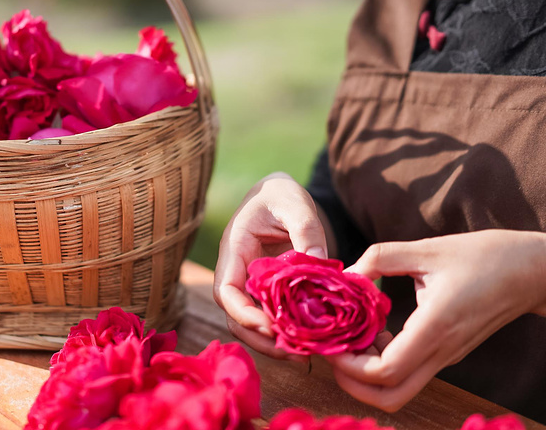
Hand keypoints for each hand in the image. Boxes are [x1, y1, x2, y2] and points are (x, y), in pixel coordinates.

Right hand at [213, 172, 331, 359]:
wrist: (278, 193)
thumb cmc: (281, 195)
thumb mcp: (296, 204)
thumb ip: (307, 230)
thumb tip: (319, 264)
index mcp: (234, 249)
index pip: (226, 291)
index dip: (244, 314)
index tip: (271, 327)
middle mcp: (236, 270)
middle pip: (234, 316)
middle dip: (259, 338)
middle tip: (293, 352)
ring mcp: (248, 282)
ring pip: (248, 322)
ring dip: (270, 341)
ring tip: (302, 353)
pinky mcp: (263, 289)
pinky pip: (266, 315)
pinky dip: (282, 331)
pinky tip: (306, 340)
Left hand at [327, 230, 545, 411]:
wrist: (531, 271)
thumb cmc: (483, 256)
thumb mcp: (427, 249)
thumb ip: (381, 258)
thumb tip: (346, 274)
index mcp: (435, 327)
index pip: (386, 371)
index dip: (349, 365)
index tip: (329, 341)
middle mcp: (441, 351)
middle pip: (390, 397)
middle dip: (352, 382)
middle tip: (333, 350)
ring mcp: (446, 356)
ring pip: (399, 389)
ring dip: (367, 374)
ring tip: (351, 337)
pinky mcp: (446, 353)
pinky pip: (409, 372)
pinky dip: (383, 362)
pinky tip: (374, 330)